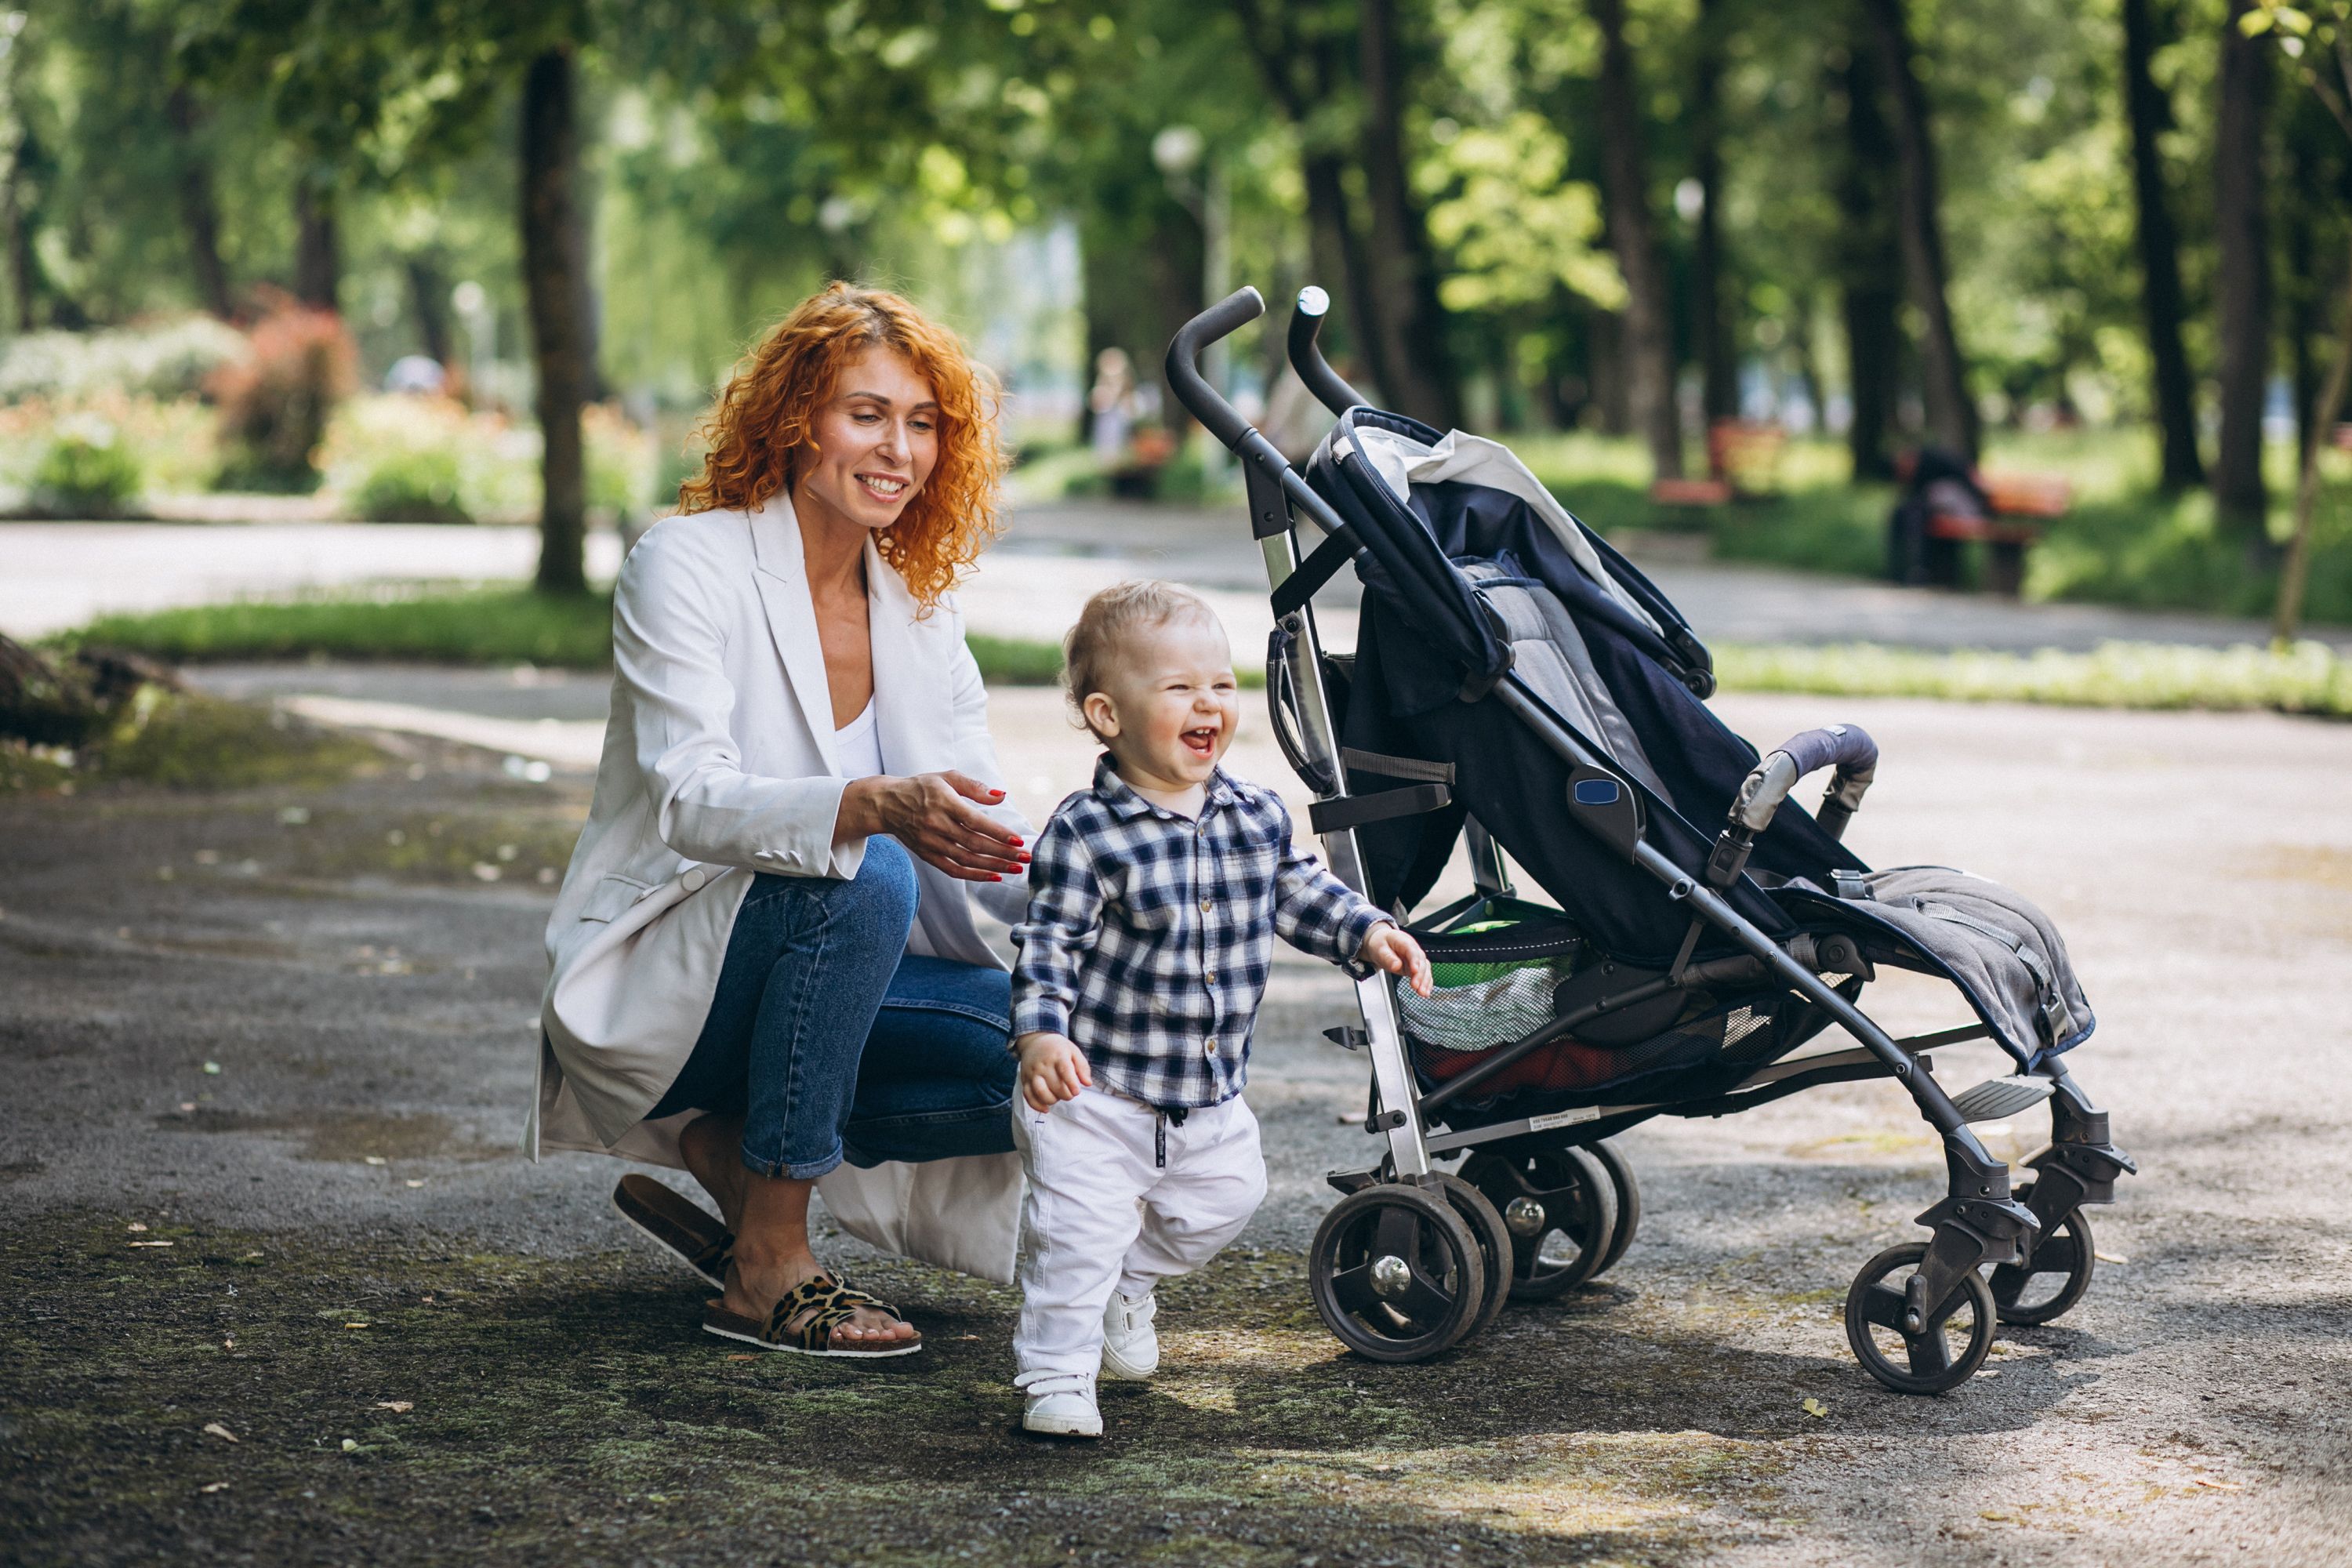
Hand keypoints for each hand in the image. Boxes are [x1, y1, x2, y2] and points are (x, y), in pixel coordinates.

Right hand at [839, 771, 1028, 881]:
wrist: (887, 804)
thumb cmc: (922, 788)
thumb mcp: (947, 777)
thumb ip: (975, 787)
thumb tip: (1001, 796)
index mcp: (944, 802)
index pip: (975, 821)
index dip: (998, 832)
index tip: (1018, 840)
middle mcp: (937, 824)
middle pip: (974, 844)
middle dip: (1003, 853)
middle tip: (1025, 858)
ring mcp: (931, 842)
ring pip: (966, 860)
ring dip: (993, 867)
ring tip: (1015, 869)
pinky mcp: (927, 855)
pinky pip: (953, 870)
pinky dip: (974, 876)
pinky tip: (994, 877)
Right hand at [1015, 1032, 1091, 1112]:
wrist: (1034, 1042)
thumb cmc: (1057, 1048)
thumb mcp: (1073, 1051)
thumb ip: (1082, 1067)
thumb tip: (1088, 1083)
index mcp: (1058, 1055)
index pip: (1064, 1070)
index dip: (1071, 1083)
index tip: (1076, 1092)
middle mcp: (1043, 1064)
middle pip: (1054, 1085)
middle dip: (1066, 1094)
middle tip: (1070, 1092)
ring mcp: (1032, 1073)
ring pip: (1040, 1092)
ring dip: (1052, 1100)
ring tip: (1058, 1097)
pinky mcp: (1025, 1080)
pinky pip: (1028, 1096)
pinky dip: (1037, 1105)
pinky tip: (1046, 1108)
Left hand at [1359, 922, 1431, 997]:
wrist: (1381, 943)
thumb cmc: (1380, 944)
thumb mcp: (1379, 949)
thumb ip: (1388, 958)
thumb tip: (1396, 966)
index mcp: (1404, 942)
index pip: (1412, 951)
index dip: (1415, 961)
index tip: (1414, 971)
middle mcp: (1413, 950)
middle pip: (1421, 962)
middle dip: (1420, 975)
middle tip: (1415, 986)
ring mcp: (1416, 959)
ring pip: (1425, 969)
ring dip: (1425, 981)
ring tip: (1422, 993)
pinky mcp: (1415, 967)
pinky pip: (1424, 974)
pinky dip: (1426, 983)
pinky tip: (1426, 992)